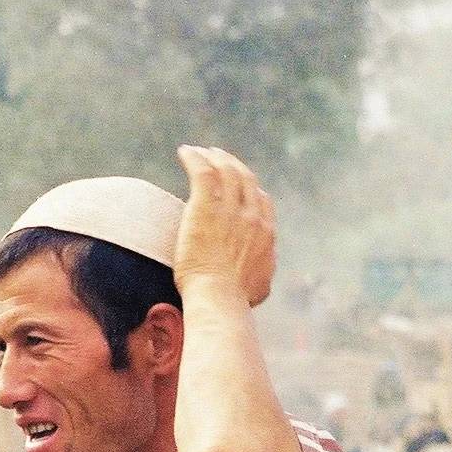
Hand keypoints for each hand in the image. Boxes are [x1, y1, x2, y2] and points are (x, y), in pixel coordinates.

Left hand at [174, 145, 275, 306]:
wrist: (219, 296)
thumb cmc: (235, 299)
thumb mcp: (261, 286)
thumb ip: (265, 272)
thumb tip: (267, 272)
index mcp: (265, 232)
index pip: (261, 200)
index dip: (250, 187)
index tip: (238, 184)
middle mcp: (251, 215)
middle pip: (245, 179)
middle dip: (233, 164)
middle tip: (219, 157)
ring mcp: (230, 209)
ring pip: (225, 171)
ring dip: (214, 157)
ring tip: (201, 151)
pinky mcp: (205, 206)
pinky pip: (202, 172)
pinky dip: (194, 159)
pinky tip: (185, 152)